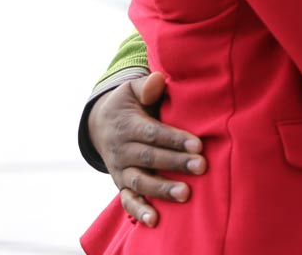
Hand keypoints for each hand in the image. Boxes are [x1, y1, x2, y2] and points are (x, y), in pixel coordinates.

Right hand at [87, 72, 205, 227]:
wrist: (101, 124)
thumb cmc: (129, 104)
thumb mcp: (131, 90)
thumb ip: (146, 86)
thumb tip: (158, 81)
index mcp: (127, 125)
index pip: (152, 133)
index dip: (174, 139)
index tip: (198, 144)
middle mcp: (122, 149)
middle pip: (149, 157)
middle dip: (175, 163)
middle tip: (201, 167)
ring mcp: (121, 169)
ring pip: (140, 181)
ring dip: (162, 188)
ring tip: (186, 194)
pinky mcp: (121, 184)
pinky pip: (127, 200)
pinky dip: (139, 211)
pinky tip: (155, 220)